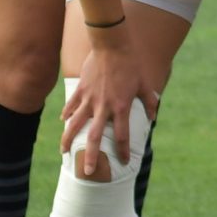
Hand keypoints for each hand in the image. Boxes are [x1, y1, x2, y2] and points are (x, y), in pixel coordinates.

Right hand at [59, 40, 155, 180]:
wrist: (112, 45)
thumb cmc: (132, 64)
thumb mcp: (145, 84)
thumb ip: (151, 102)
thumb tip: (154, 117)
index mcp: (121, 107)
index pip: (121, 135)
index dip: (123, 150)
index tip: (124, 162)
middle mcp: (103, 107)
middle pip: (93, 137)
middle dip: (90, 156)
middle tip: (87, 172)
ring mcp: (89, 99)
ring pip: (75, 124)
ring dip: (68, 140)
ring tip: (63, 153)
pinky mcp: (80, 90)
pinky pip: (71, 106)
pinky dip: (66, 115)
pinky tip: (63, 123)